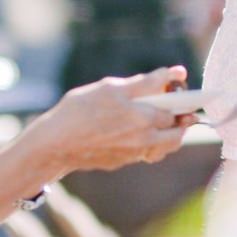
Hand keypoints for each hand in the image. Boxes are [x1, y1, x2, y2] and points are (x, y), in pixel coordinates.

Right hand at [31, 66, 194, 174]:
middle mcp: (144, 136)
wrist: (55, 145)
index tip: (181, 78)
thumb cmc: (79, 111)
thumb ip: (142, 83)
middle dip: (181, 114)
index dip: (180, 90)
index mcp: (143, 115)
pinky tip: (145, 132)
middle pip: (177, 126)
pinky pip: (151, 152)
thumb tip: (168, 75)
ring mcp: (136, 151)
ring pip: (168, 144)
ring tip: (167, 120)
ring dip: (173, 132)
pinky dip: (155, 142)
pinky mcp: (126, 161)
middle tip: (179, 104)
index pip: (175, 102)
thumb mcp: (109, 88)